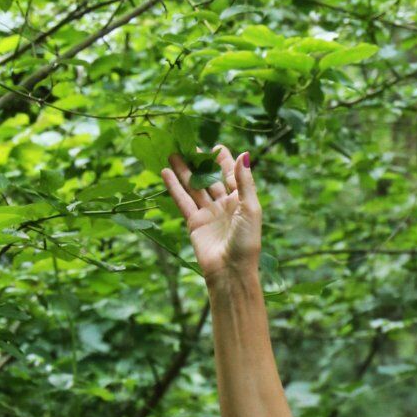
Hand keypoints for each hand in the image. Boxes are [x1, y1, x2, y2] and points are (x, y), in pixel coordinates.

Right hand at [161, 144, 261, 280]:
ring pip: (194, 187)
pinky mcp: (194, 223)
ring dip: (184, 171)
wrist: (231, 271)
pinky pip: (183, 201)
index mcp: (241, 201)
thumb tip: (245, 154)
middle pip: (210, 179)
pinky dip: (174, 187)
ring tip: (173, 153)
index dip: (224, 161)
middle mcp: (224, 206)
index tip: (215, 146)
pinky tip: (166, 172)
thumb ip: (245, 182)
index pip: (231, 175)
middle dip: (200, 163)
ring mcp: (208, 214)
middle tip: (188, 145)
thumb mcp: (250, 209)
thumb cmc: (246, 242)